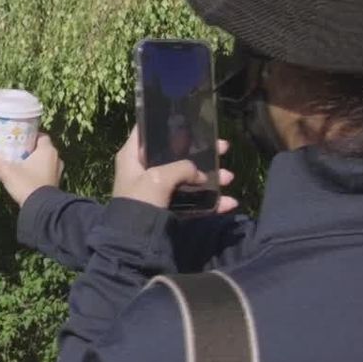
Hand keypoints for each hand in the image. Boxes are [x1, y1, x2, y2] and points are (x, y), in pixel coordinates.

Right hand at [0, 133, 63, 206]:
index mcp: (48, 151)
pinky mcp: (55, 184)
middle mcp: (56, 159)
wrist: (41, 209)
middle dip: (30, 149)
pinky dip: (37, 172)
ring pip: (45, 162)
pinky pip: (46, 173)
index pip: (42, 136)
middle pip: (42, 149)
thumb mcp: (7, 172)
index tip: (20, 138)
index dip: (31, 135)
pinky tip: (26, 176)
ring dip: (34, 161)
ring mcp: (57, 173)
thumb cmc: (27, 184)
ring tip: (19, 163)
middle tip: (16, 150)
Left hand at [112, 126, 237, 212]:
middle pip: (176, 154)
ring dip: (211, 177)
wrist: (133, 242)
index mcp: (132, 156)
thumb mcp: (158, 177)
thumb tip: (200, 174)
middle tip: (224, 147)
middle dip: (202, 152)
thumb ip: (182, 168)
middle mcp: (144, 170)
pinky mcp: (168, 210)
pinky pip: (193, 202)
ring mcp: (157, 191)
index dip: (167, 123)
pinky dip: (211, 202)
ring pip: (188, 178)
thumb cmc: (140, 201)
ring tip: (229, 177)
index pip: (147, 130)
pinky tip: (229, 203)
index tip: (191, 119)